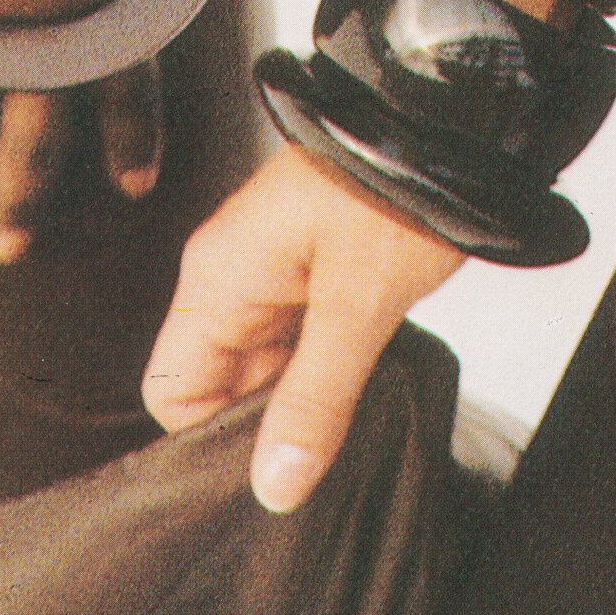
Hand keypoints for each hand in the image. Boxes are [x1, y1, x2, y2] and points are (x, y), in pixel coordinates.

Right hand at [143, 144, 463, 511]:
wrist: (443, 127)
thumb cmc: (393, 195)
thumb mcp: (357, 310)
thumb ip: (314, 403)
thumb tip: (273, 486)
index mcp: (217, 281)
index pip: (172, 390)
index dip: (212, 437)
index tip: (271, 467)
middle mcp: (230, 277)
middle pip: (221, 382)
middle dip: (269, 421)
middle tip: (327, 445)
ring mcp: (271, 272)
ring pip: (266, 366)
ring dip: (306, 393)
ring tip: (358, 402)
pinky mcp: (310, 270)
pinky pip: (299, 339)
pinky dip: (329, 365)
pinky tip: (368, 372)